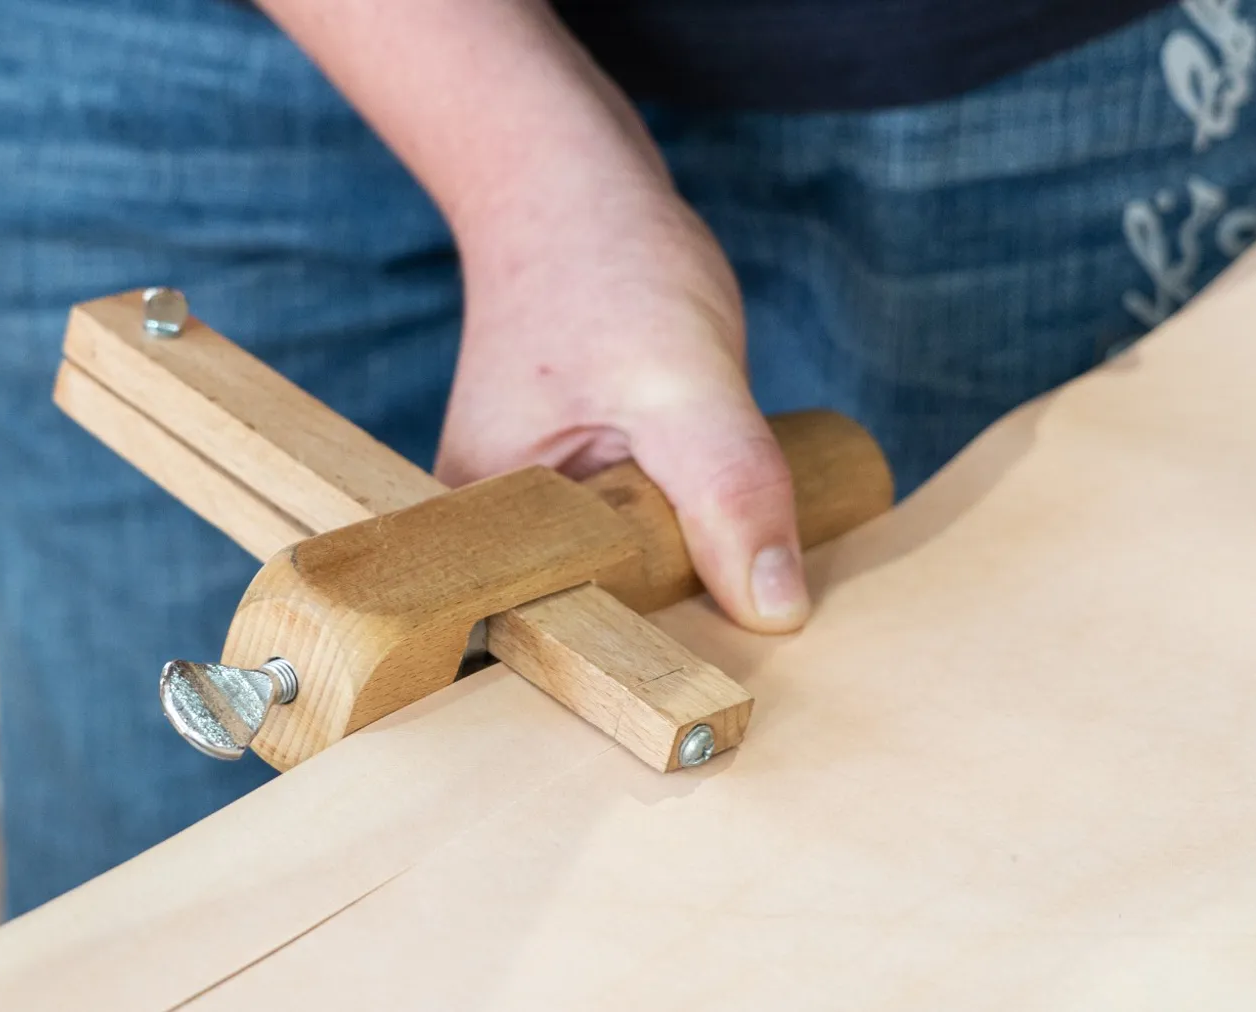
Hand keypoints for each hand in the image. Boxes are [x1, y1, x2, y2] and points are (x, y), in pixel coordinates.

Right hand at [437, 186, 809, 631]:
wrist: (567, 188)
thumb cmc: (601, 265)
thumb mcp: (681, 377)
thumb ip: (729, 489)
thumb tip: (777, 613)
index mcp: (478, 529)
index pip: (563, 640)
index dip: (651, 667)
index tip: (729, 684)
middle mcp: (486, 538)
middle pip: (597, 625)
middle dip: (679, 629)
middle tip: (760, 635)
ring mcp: (526, 519)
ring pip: (625, 587)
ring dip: (689, 584)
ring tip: (744, 583)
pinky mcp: (568, 496)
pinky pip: (634, 550)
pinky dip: (685, 546)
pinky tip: (723, 542)